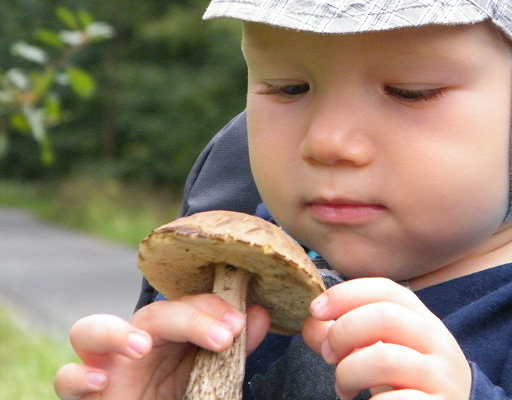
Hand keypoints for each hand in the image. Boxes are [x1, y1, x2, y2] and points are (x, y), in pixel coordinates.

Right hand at [54, 294, 269, 399]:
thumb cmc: (180, 396)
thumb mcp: (212, 376)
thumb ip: (234, 350)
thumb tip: (260, 314)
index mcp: (170, 336)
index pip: (189, 305)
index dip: (213, 307)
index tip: (240, 323)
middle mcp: (137, 343)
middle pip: (152, 312)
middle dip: (188, 317)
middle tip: (222, 338)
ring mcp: (106, 365)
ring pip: (89, 329)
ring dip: (114, 332)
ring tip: (142, 347)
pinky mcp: (87, 393)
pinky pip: (66, 378)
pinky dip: (77, 377)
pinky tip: (100, 382)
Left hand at [302, 278, 470, 399]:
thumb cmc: (405, 375)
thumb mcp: (380, 346)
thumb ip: (344, 332)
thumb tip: (311, 323)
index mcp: (419, 317)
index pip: (384, 288)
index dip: (345, 293)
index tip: (315, 310)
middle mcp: (435, 340)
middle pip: (384, 316)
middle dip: (343, 332)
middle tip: (327, 355)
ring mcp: (439, 374)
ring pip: (385, 359)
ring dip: (349, 373)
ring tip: (343, 388)